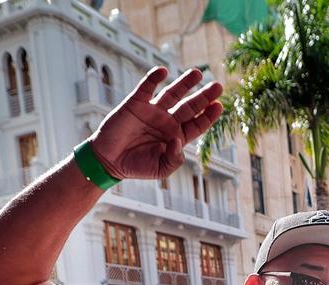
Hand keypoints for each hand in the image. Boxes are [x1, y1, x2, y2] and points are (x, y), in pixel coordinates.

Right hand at [88, 66, 222, 180]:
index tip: (219, 106)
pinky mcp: (136, 103)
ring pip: (172, 93)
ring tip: (198, 73)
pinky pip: (146, 87)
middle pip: (190, 106)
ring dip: (185, 83)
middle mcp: (167, 121)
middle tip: (218, 86)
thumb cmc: (136, 166)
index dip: (208, 116)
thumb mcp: (160, 169)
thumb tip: (178, 140)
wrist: (109, 161)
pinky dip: (154, 78)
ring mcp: (152, 111)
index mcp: (177, 137)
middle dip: (204, 96)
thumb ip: (174, 158)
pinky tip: (163, 71)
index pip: (197, 124)